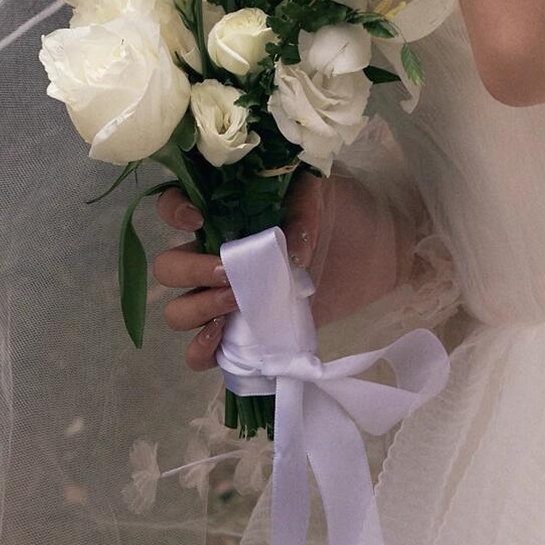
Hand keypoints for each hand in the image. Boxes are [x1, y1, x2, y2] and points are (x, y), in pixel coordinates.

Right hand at [152, 170, 400, 368]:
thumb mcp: (321, 192)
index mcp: (224, 211)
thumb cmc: (344, 210)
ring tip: (236, 305)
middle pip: (169, 267)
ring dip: (198, 309)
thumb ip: (300, 208)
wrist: (375, 251)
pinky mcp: (243, 333)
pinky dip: (199, 351)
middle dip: (191, 271)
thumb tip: (284, 250)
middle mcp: (215, 253)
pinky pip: (200, 351)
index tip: (199, 221)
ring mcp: (226, 297)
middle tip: (230, 275)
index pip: (173, 205)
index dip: (173, 212)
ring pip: (178, 310)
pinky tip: (220, 339)